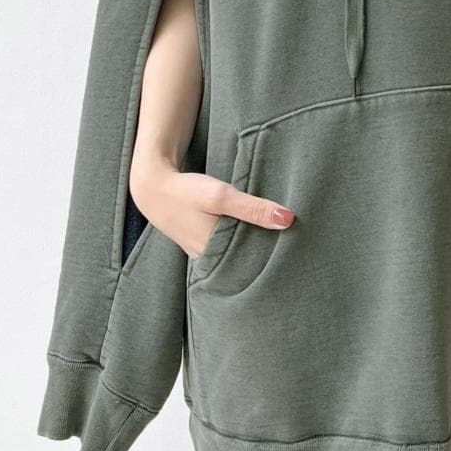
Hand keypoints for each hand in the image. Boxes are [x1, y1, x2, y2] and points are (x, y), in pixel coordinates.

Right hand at [129, 162, 295, 260]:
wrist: (153, 186)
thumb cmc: (187, 191)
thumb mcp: (221, 196)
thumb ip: (253, 208)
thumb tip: (288, 219)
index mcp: (215, 254)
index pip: (253, 264)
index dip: (274, 257)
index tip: (296, 252)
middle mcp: (209, 259)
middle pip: (246, 260)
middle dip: (267, 254)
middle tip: (295, 247)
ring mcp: (204, 252)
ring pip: (236, 253)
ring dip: (253, 245)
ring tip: (280, 239)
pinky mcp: (201, 242)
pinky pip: (227, 246)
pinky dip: (240, 239)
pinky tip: (255, 231)